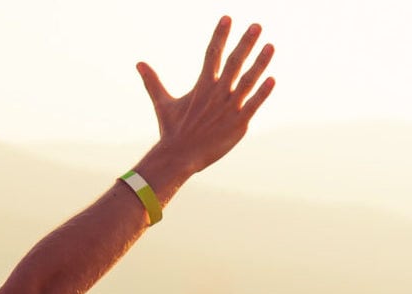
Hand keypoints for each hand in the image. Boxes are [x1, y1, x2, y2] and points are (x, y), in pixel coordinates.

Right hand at [136, 17, 275, 175]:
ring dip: (260, 63)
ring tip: (270, 46)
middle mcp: (217, 93)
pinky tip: (272, 79)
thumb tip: (139, 63)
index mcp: (202, 86)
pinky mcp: (238, 123)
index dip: (220, 35)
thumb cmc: (171, 130)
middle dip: (245, 43)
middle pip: (234, 62)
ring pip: (248, 81)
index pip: (212, 53)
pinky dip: (263, 93)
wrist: (179, 157)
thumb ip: (153, 81)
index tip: (227, 17)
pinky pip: (253, 105)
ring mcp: (229, 108)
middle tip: (257, 25)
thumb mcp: (162, 103)